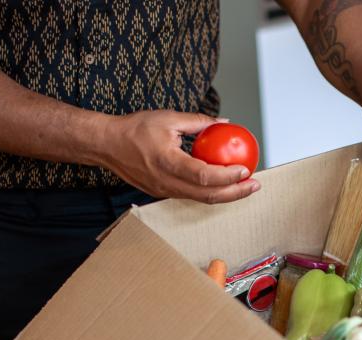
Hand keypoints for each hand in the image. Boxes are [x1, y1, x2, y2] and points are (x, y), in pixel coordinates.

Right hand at [96, 111, 259, 202]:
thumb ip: (198, 122)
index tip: (245, 170)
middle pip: (207, 195)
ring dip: (226, 195)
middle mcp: (166, 182)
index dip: (228, 176)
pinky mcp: (163, 193)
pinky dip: (211, 192)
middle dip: (236, 193)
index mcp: (167, 162)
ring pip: (201, 199)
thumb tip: (223, 122)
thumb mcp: (168, 118)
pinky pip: (191, 196)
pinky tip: (224, 184)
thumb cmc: (134, 129)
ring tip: (245, 187)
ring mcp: (164, 191)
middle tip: (255, 185)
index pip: (204, 176)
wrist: (107, 145)